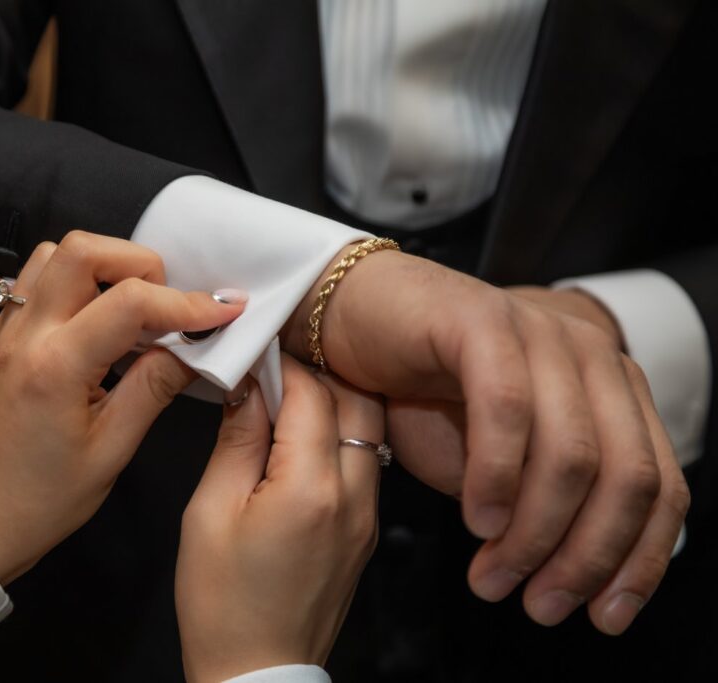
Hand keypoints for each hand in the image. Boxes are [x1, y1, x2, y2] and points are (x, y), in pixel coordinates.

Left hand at [0, 232, 245, 584]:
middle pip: (81, 251)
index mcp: (57, 365)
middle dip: (138, 264)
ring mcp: (0, 336)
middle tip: (165, 308)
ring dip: (92, 269)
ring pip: (44, 259)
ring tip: (121, 311)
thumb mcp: (115, 449)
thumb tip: (196, 348)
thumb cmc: (44, 500)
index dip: (188, 303)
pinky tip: (46, 307)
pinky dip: (12, 282)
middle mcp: (24, 336)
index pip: (131, 301)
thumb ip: (155, 386)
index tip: (223, 313)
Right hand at [176, 356, 382, 681]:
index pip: (312, 392)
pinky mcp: (364, 532)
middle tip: (273, 366)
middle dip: (317, 372)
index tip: (255, 347)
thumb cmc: (222, 602)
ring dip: (332, 402)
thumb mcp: (210, 510)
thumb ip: (236, 438)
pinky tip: (299, 440)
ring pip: (367, 429)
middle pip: (356, 401)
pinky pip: (363, 463)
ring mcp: (366, 517)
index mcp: (311, 488)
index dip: (282, 361)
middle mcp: (353, 497)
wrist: (258, 670)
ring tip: (284, 400)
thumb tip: (247, 385)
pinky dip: (337, 437)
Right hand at [283, 248, 688, 633]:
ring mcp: (541, 333)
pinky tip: (476, 520)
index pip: (659, 485)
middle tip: (538, 606)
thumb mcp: (491, 468)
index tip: (605, 616)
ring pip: (572, 454)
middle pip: (626, 476)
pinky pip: (509, 410)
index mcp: (608, 391)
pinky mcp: (485, 320)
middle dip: (586, 558)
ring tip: (492, 577)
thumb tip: (571, 575)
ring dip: (534, 533)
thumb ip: (538, 507)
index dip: (639, 560)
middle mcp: (590, 356)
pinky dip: (496, 477)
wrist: (351, 324)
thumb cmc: (416, 396)